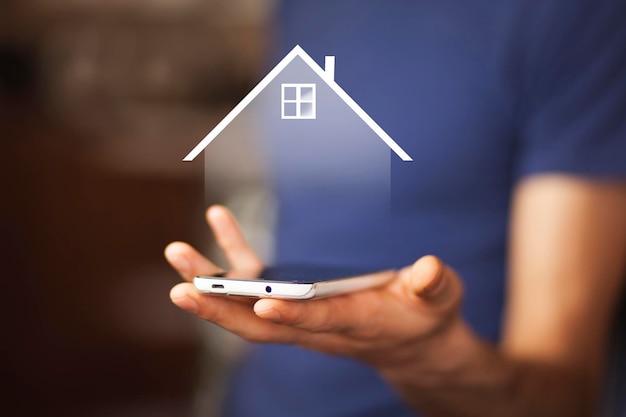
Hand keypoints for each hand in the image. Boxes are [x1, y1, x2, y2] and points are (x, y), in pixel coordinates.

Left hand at [165, 205, 465, 373]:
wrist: (409, 346)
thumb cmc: (424, 317)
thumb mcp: (438, 300)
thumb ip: (433, 285)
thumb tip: (430, 268)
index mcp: (355, 323)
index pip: (320, 322)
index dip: (294, 314)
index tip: (263, 303)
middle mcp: (319, 325)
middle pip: (262, 324)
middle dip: (221, 309)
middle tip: (181, 290)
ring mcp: (302, 314)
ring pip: (248, 305)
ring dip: (211, 284)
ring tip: (177, 253)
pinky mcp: (297, 300)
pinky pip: (257, 282)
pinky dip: (234, 257)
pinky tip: (219, 219)